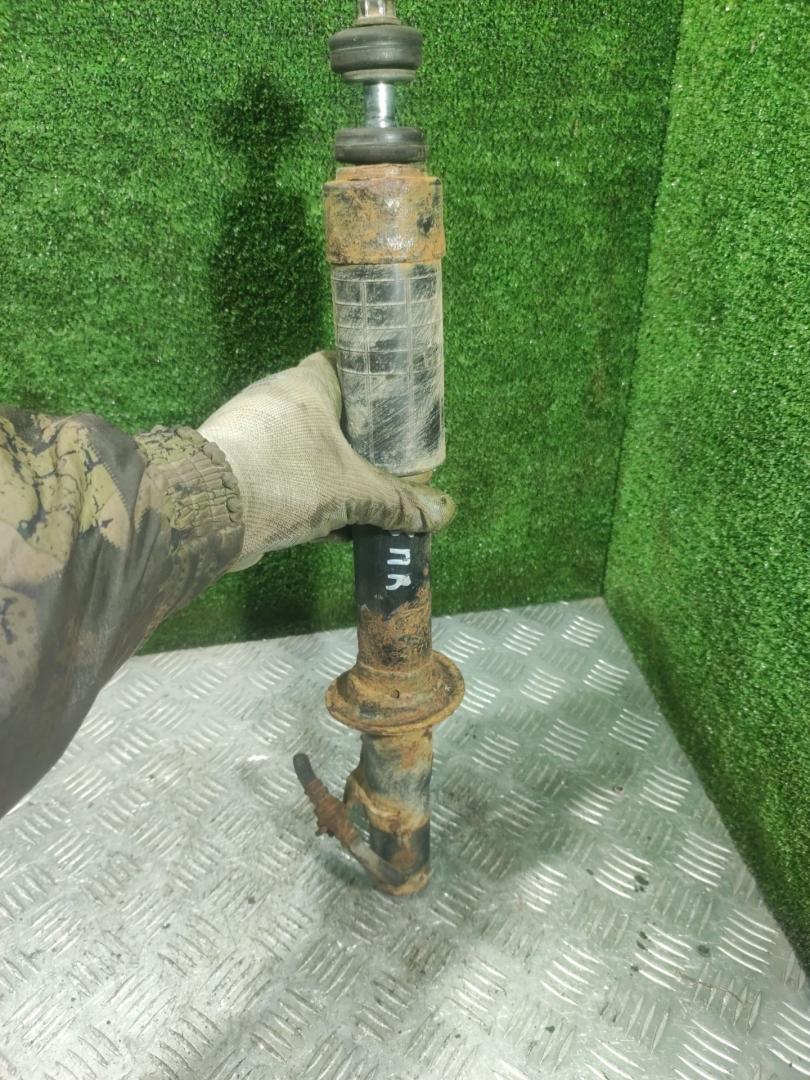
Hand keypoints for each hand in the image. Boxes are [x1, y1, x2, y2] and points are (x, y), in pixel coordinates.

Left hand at [199, 351, 454, 568]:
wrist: (211, 511)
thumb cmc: (290, 477)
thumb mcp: (353, 491)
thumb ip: (395, 502)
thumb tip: (437, 516)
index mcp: (305, 384)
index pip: (341, 366)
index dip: (370, 385)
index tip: (392, 410)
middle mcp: (275, 399)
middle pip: (326, 415)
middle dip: (354, 445)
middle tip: (384, 465)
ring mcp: (251, 433)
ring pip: (305, 451)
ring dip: (331, 477)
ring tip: (362, 503)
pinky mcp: (235, 468)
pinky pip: (284, 477)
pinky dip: (307, 497)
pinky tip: (329, 527)